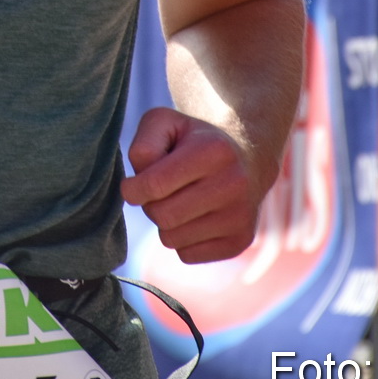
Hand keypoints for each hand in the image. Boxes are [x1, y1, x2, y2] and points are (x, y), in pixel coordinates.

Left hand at [121, 106, 261, 262]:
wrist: (245, 159)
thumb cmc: (193, 141)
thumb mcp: (165, 123)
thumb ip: (143, 144)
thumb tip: (138, 186)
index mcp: (213, 150)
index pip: (154, 185)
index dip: (132, 189)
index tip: (132, 185)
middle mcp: (233, 184)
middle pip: (162, 215)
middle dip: (149, 205)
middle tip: (158, 193)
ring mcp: (240, 216)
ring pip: (172, 239)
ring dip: (165, 224)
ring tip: (179, 202)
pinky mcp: (241, 241)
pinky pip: (187, 255)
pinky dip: (181, 240)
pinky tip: (194, 218)